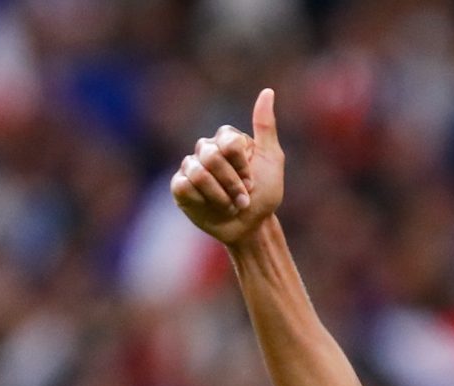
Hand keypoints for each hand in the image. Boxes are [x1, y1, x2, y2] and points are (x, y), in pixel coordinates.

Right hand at [171, 86, 284, 248]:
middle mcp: (207, 149)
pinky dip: (202, 201)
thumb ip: (265, 126)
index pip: (228, 142)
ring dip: (220, 196)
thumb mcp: (272, 160)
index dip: (242, 166)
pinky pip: (184, 187)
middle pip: (212, 157)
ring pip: (197, 173)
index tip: (252, 181)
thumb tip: (267, 91)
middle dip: (232, 183)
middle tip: (243, 198)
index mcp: (227, 138)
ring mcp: (191, 167)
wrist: (251, 226)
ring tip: (230, 205)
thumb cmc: (264, 194)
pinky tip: (211, 207)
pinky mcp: (180, 187)